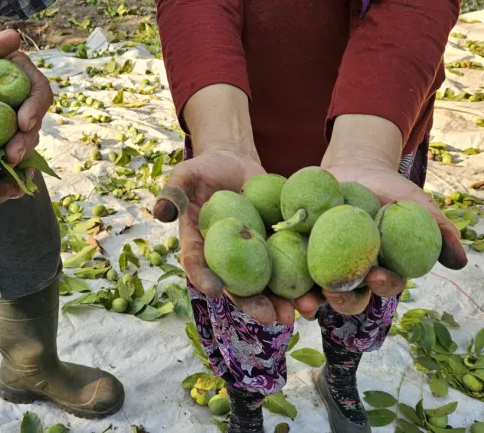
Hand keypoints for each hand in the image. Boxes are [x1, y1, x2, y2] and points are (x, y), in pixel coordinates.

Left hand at [0, 16, 53, 203]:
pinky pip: (1, 146)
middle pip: (33, 122)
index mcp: (20, 73)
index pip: (38, 91)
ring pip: (21, 139)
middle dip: (26, 141)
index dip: (35, 108)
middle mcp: (19, 97)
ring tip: (5, 169)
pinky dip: (0, 161)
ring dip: (16, 155)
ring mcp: (6, 114)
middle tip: (13, 157)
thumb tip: (13, 38)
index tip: (24, 123)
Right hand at [153, 149, 298, 325]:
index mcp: (199, 247)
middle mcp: (226, 260)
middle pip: (240, 287)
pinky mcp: (277, 246)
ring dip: (289, 301)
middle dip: (257, 305)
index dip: (204, 278)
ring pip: (270, 285)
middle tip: (272, 318)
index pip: (198, 266)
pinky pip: (292, 264)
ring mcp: (253, 256)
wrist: (234, 165)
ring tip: (307, 311)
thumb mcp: (185, 175)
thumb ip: (174, 192)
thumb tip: (160, 211)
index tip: (213, 289)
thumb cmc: (204, 170)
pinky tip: (323, 288)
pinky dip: (307, 278)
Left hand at [295, 161, 467, 316]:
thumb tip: (460, 261)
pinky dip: (284, 274)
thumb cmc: (390, 190)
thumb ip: (438, 229)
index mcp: (382, 270)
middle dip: (342, 302)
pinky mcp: (298, 253)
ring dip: (309, 300)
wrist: (354, 169)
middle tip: (334, 293)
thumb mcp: (416, 204)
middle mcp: (352, 276)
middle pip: (349, 298)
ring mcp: (323, 267)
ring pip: (317, 292)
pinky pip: (289, 267)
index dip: (381, 287)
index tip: (377, 276)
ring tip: (302, 300)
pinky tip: (276, 272)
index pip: (384, 286)